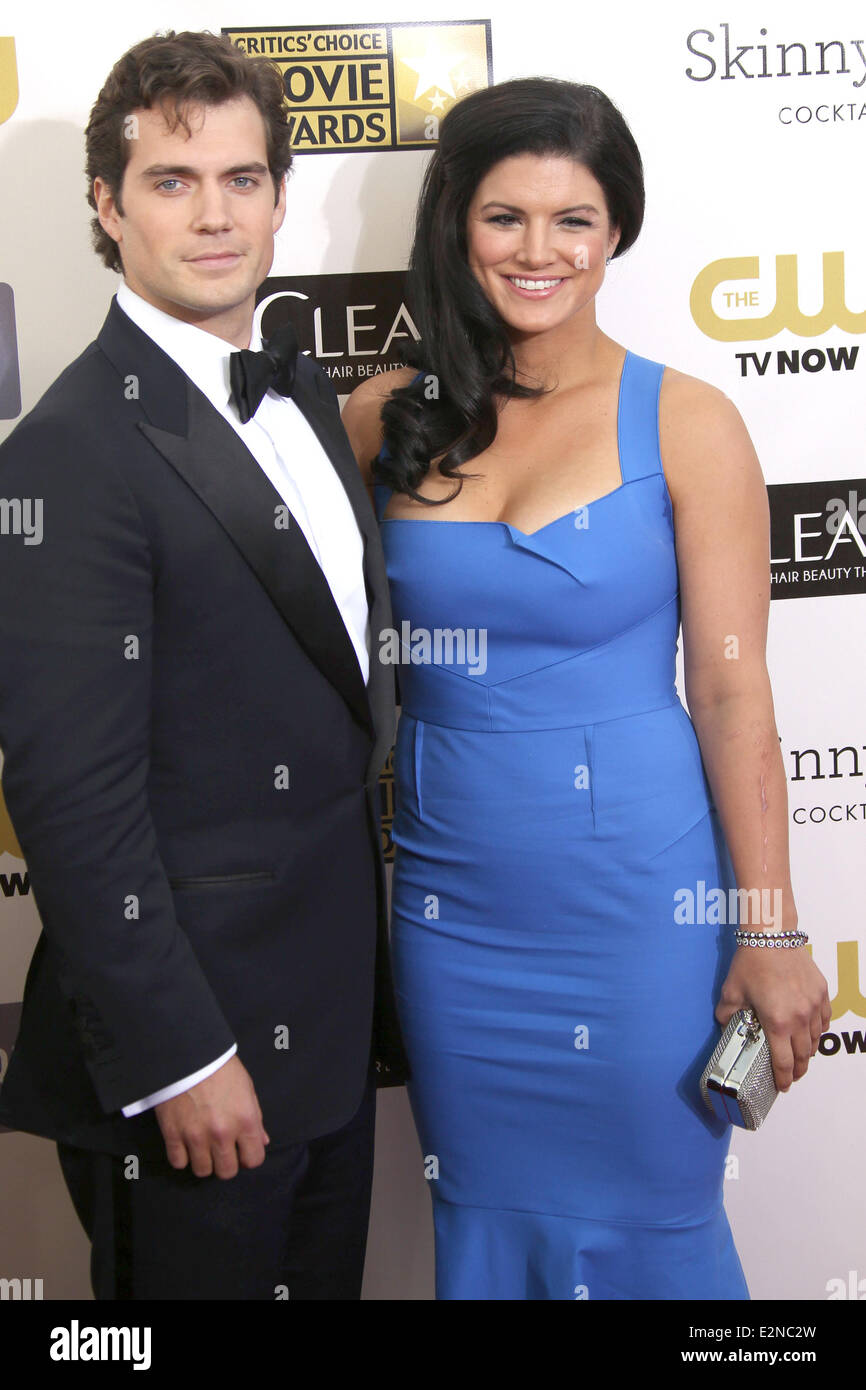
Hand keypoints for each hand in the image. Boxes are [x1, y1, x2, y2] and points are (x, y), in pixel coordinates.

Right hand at [154, 1055, 269, 1177]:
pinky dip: (182, 1156)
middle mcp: (222, 1133)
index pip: (254, 1160)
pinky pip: (178, 1162)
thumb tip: (262, 1141)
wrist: (187, 1053)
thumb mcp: (246, 1088)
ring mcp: (196, 1136)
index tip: (242, 1150)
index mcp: (245, 1120)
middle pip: (227, 1172)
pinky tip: (185, 1143)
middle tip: (221, 1149)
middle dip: (226, 1162)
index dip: (249, 1157)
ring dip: (204, 1161)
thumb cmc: (221, 1068)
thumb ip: (256, 1118)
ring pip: (203, 1171)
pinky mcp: (173, 1134)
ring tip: (202, 1146)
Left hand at [716, 944, 830, 1092]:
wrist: (772, 936)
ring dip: (808, 1052)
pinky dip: (818, 1030)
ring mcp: (814, 1006)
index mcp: (777, 1023)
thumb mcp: (731, 992)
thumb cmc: (751, 962)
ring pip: (815, 1039)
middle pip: (803, 1056)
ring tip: (800, 1056)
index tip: (782, 1086)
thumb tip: (725, 1025)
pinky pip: (824, 1020)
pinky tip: (812, 1031)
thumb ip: (727, 1014)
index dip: (783, 1079)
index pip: (783, 1062)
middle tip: (791, 1076)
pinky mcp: (822, 992)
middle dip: (797, 1070)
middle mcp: (799, 1018)